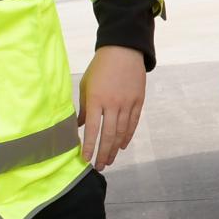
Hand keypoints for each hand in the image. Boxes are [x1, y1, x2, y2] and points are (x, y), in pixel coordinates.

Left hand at [78, 46, 146, 170]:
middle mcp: (113, 104)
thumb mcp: (86, 85)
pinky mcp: (139, 101)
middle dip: (103, 153)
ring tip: (109, 160)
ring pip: (122, 132)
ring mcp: (127, 103)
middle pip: (108, 134)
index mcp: (97, 99)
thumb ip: (84, 107)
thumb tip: (80, 126)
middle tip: (99, 166)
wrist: (123, 51)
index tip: (85, 159)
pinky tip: (122, 145)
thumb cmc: (100, 67)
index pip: (92, 129)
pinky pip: (133, 123)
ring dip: (115, 148)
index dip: (89, 146)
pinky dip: (128, 136)